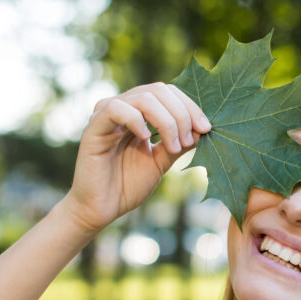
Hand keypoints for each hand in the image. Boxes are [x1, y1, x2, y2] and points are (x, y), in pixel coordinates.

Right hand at [64, 82, 210, 232]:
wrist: (103, 208)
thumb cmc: (128, 185)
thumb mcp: (161, 162)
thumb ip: (177, 144)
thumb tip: (202, 129)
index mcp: (140, 114)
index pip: (168, 94)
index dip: (190, 107)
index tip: (206, 129)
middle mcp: (124, 109)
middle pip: (158, 90)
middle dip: (182, 114)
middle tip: (189, 141)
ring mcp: (107, 115)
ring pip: (142, 98)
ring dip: (166, 121)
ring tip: (174, 146)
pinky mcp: (94, 127)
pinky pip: (116, 109)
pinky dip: (136, 120)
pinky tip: (146, 139)